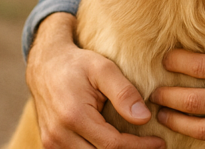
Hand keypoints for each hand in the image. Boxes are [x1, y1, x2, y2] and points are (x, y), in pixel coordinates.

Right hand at [26, 12, 164, 148]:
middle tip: (153, 147)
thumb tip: (144, 118)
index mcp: (74, 116)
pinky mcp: (50, 144)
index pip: (112, 144)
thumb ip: (124, 93)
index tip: (159, 142)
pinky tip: (115, 146)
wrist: (45, 64)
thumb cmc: (78, 64)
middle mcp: (58, 135)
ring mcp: (51, 142)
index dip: (139, 146)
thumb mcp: (104, 69)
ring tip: (137, 146)